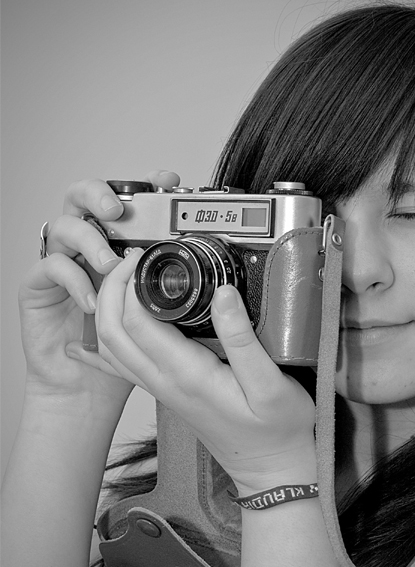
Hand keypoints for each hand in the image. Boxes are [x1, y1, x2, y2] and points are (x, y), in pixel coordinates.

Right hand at [19, 171, 179, 407]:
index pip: (126, 199)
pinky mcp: (39, 285)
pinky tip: (91, 299)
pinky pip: (50, 266)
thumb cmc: (124, 347)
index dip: (144, 184)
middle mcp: (88, 246)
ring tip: (111, 264)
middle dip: (101, 194)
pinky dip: (73, 278)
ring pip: (63, 226)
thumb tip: (223, 280)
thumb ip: (181, 291)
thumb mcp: (161, 315)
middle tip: (119, 209)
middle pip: (83, 196)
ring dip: (90, 241)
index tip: (168, 180)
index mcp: (118, 244)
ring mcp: (62, 262)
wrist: (87, 385)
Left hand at [70, 249, 316, 493]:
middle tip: (130, 260)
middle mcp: (166, 382)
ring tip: (122, 279)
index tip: (147, 258)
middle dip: (111, 288)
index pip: (138, 322)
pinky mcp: (168, 392)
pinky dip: (103, 345)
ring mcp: (162, 389)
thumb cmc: (276, 430)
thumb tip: (224, 294)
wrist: (270, 469)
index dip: (132, 284)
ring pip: (112, 348)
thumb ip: (244, 339)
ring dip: (107, 309)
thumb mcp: (272, 385)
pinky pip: (122, 366)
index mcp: (188, 374)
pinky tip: (90, 338)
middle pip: (113, 331)